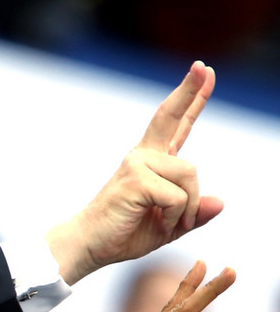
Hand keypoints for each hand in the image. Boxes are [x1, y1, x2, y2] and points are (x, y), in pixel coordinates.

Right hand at [48, 61, 221, 284]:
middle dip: (191, 91)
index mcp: (151, 163)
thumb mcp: (170, 225)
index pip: (176, 125)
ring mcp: (138, 164)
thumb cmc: (123, 235)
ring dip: (188, 207)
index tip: (202, 71)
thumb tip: (220, 202)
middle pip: (172, 117)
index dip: (191, 99)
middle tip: (202, 66)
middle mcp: (143, 157)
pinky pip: (178, 196)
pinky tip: (160, 224)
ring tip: (170, 224)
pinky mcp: (136, 178)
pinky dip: (177, 216)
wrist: (90, 246)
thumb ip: (194, 213)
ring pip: (190, 175)